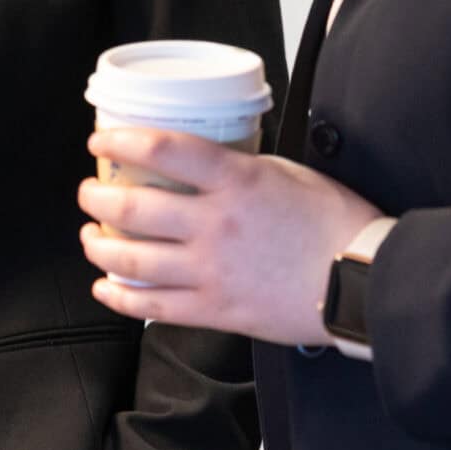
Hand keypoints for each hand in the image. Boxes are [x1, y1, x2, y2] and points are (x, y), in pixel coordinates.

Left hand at [78, 128, 384, 346]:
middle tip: (89, 193)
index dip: (121, 141)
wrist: (361, 279)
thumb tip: (206, 162)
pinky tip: (105, 288)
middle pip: (131, 208)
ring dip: (98, 247)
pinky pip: (151, 306)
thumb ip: (239, 168)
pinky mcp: (215, 309)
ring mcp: (211, 270)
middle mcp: (214, 224)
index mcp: (235, 181)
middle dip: (96, 199)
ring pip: (131, 260)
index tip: (101, 140)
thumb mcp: (286, 172)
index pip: (162, 150)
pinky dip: (118, 297)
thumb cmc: (334, 223)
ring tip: (91, 237)